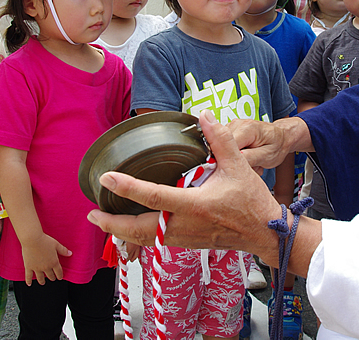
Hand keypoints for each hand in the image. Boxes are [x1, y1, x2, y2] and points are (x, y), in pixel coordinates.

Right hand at [21, 233, 70, 284]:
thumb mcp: (56, 245)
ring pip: (40, 278)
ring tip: (43, 283)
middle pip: (50, 275)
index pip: (58, 272)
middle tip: (52, 278)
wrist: (32, 239)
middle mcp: (46, 267)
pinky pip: (28, 276)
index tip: (60, 277)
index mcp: (54, 262)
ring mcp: (37, 268)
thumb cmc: (45, 241)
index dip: (60, 275)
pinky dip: (29, 281)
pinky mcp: (29, 267)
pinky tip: (29, 284)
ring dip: (42, 281)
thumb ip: (63, 250)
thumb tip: (70, 254)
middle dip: (52, 278)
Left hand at [87, 110, 282, 261]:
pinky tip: (131, 229)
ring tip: (104, 222)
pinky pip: (157, 242)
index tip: (108, 179)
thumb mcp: (239, 166)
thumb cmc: (252, 202)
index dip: (128, 187)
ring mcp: (185, 237)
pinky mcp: (188, 242)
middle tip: (92, 213)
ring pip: (146, 239)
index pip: (154, 197)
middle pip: (140, 229)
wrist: (265, 232)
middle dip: (113, 223)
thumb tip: (205, 116)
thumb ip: (219, 140)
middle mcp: (186, 225)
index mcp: (195, 205)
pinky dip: (139, 236)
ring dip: (122, 232)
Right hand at [228, 118, 292, 170]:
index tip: (240, 169)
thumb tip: (232, 161)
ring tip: (250, 161)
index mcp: (247, 128)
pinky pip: (224, 147)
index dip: (228, 160)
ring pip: (222, 149)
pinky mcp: (229, 132)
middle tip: (251, 165)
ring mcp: (231, 127)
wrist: (282, 136)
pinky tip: (245, 156)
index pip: (226, 146)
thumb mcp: (268, 156)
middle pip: (222, 147)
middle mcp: (236, 124)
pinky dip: (234, 155)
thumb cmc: (277, 145)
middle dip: (233, 160)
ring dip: (235, 158)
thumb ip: (250, 158)